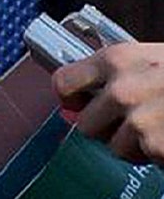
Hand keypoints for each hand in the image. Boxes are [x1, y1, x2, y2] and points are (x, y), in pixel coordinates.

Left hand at [53, 42, 163, 163]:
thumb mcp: (150, 58)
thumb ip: (114, 74)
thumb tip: (78, 100)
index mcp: (116, 60)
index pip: (63, 83)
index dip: (71, 98)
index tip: (79, 104)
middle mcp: (122, 89)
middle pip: (86, 125)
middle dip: (106, 128)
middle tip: (132, 120)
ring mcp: (139, 121)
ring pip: (116, 147)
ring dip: (135, 143)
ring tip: (161, 125)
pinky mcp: (157, 147)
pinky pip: (146, 159)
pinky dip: (158, 154)